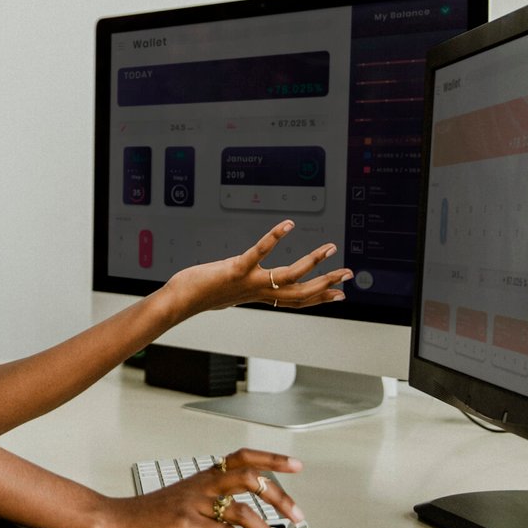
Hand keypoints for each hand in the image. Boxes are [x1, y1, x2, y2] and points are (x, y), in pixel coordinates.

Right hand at [96, 449, 304, 527]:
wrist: (117, 521)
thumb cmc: (150, 514)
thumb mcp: (185, 499)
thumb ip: (214, 501)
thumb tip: (247, 516)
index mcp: (204, 476)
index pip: (242, 457)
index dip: (271, 459)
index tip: (295, 465)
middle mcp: (202, 485)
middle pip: (249, 478)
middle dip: (279, 497)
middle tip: (297, 515)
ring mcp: (194, 503)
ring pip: (242, 511)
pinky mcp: (186, 524)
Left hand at [166, 220, 349, 316]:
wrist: (179, 302)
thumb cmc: (197, 294)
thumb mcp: (227, 290)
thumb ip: (241, 285)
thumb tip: (245, 280)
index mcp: (258, 295)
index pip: (295, 300)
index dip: (320, 298)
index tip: (340, 295)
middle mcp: (257, 291)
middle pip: (301, 292)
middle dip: (327, 283)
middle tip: (349, 273)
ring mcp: (248, 281)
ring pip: (288, 275)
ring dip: (312, 262)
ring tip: (330, 248)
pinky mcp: (235, 269)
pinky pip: (259, 253)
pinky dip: (274, 238)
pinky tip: (288, 225)